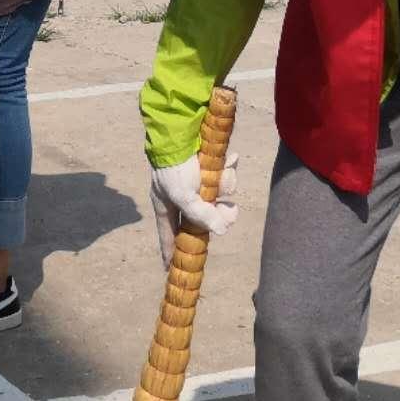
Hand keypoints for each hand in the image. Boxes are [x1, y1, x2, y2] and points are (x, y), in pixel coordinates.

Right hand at [149, 151, 239, 267]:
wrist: (181, 130)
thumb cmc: (174, 167)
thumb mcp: (183, 196)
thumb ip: (200, 216)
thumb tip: (222, 231)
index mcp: (168, 206)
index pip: (169, 235)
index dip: (171, 252)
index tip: (171, 270)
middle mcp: (184, 197)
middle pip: (205, 218)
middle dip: (220, 214)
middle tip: (229, 213)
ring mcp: (199, 184)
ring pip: (220, 198)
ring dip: (225, 187)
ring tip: (223, 176)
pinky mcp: (212, 168)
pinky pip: (226, 178)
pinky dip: (229, 170)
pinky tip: (231, 160)